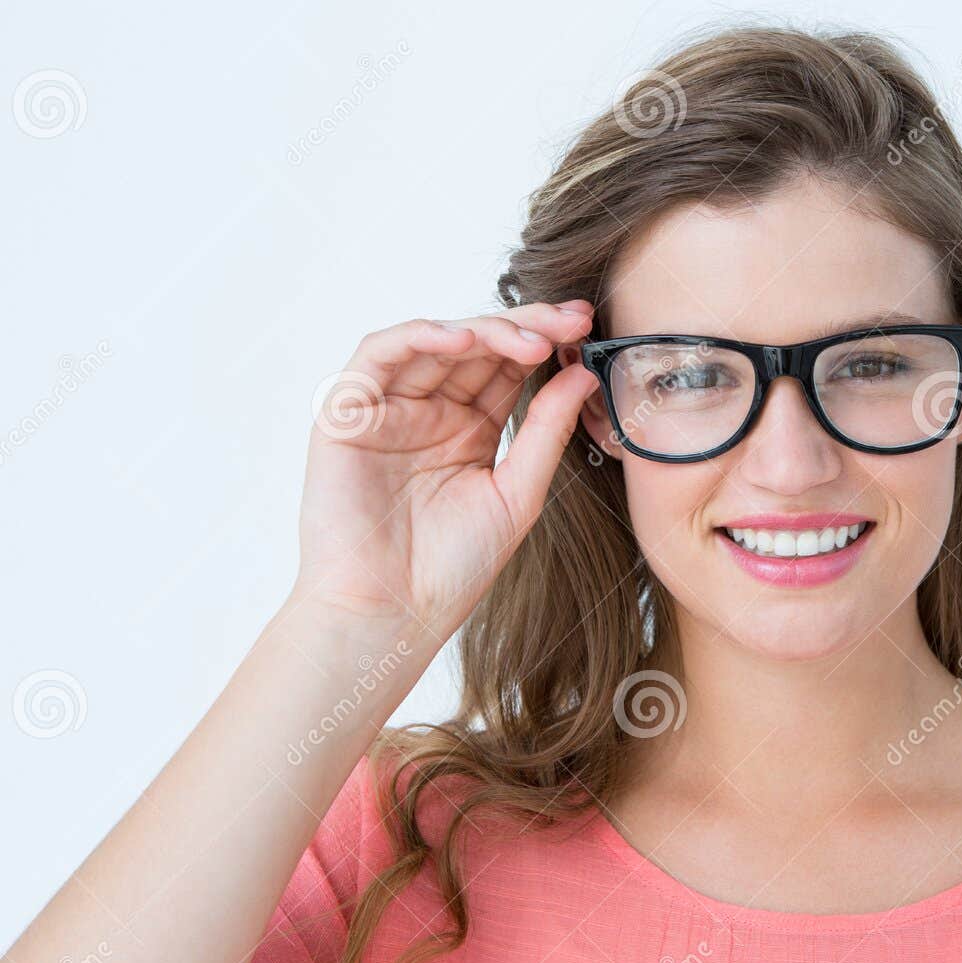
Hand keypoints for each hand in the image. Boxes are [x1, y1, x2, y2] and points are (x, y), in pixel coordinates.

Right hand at [291, 300, 597, 633]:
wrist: (395, 614)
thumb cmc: (453, 568)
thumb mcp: (518, 493)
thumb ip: (547, 431)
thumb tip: (583, 375)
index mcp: (470, 430)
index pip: (508, 368)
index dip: (546, 342)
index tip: (587, 327)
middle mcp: (429, 412)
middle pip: (477, 347)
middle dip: (526, 327)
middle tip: (571, 320)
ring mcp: (388, 410)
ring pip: (433, 342)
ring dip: (482, 329)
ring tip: (529, 337)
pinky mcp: (347, 414)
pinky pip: (378, 357)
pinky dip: (418, 337)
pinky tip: (461, 339)